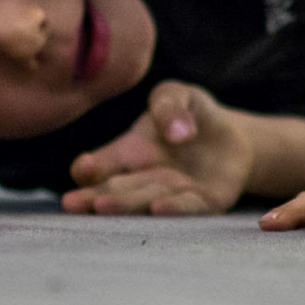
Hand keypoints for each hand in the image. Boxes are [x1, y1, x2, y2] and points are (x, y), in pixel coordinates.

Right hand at [61, 81, 251, 215]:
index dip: (87, 168)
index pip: (99, 166)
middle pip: (114, 190)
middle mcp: (144, 179)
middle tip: (70, 203)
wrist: (234, 138)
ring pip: (144, 200)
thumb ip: (168, 105)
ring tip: (101, 206)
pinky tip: (157, 208)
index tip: (83, 166)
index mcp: (129, 153)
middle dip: (92, 197)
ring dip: (123, 204)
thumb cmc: (194, 115)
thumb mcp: (177, 95)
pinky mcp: (202, 202)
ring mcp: (171, 193)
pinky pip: (186, 206)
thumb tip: (177, 134)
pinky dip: (172, 208)